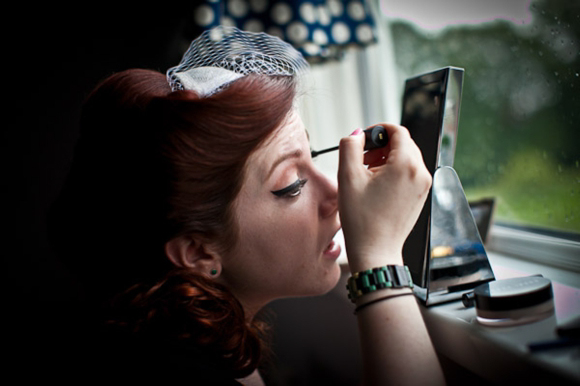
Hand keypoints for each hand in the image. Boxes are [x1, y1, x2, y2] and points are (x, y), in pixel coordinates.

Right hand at [337, 124, 431, 271]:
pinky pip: (410, 173)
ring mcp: (423, 186)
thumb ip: (349, 147)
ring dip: (387, 158)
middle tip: (362, 159)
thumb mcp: (347, 177)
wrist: (375, 251)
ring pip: (407, 158)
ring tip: (367, 173)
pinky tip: (377, 185)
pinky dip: (394, 171)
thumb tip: (357, 134)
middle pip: (404, 143)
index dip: (378, 130)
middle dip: (382, 145)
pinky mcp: (421, 196)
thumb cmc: (361, 219)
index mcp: (406, 165)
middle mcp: (420, 173)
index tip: (363, 140)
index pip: (398, 131)